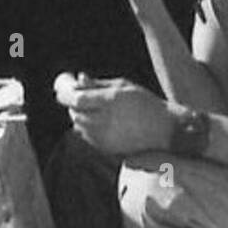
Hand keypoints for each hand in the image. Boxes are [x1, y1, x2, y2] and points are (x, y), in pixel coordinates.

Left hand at [54, 74, 172, 155]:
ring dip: (80, 117)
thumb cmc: (145, 103)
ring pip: (79, 126)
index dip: (66, 94)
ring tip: (96, 110)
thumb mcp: (124, 86)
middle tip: (81, 97)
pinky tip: (101, 123)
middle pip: (75, 113)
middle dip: (74, 105)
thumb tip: (79, 78)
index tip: (64, 89)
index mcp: (110, 101)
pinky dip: (87, 129)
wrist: (163, 130)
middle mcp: (105, 120)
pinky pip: (87, 137)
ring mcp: (105, 137)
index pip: (77, 98)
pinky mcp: (106, 148)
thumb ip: (99, 84)